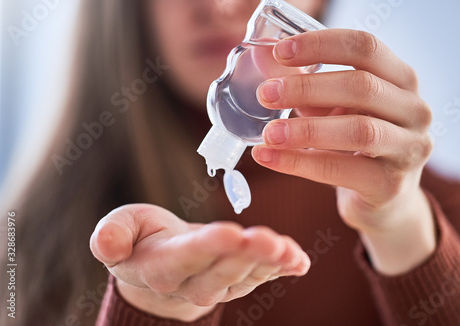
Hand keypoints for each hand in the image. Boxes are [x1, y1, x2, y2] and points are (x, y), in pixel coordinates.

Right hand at [90, 204, 309, 321]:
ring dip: (269, 263)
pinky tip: (300, 261)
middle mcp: (191, 281)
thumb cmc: (140, 238)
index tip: (230, 233)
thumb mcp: (120, 228)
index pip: (186, 258)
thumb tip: (105, 243)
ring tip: (289, 251)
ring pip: (245, 276)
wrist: (157, 265)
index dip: (208, 247)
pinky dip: (282, 268)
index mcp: (160, 265)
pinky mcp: (237, 279)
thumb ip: (112, 234)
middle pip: (221, 271)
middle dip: (245, 255)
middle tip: (268, 239)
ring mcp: (217, 285)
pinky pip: (261, 276)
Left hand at [253, 29, 434, 274]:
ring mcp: (409, 149)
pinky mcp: (391, 185)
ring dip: (306, 130)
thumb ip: (303, 83)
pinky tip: (268, 157)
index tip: (280, 51)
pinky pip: (342, 170)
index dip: (321, 45)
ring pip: (359, 131)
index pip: (366, 48)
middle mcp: (415, 110)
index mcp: (401, 80)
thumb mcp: (331, 107)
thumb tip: (260, 56)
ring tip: (269, 133)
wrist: (384, 197)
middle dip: (307, 88)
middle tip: (265, 94)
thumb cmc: (354, 143)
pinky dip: (299, 163)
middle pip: (363, 87)